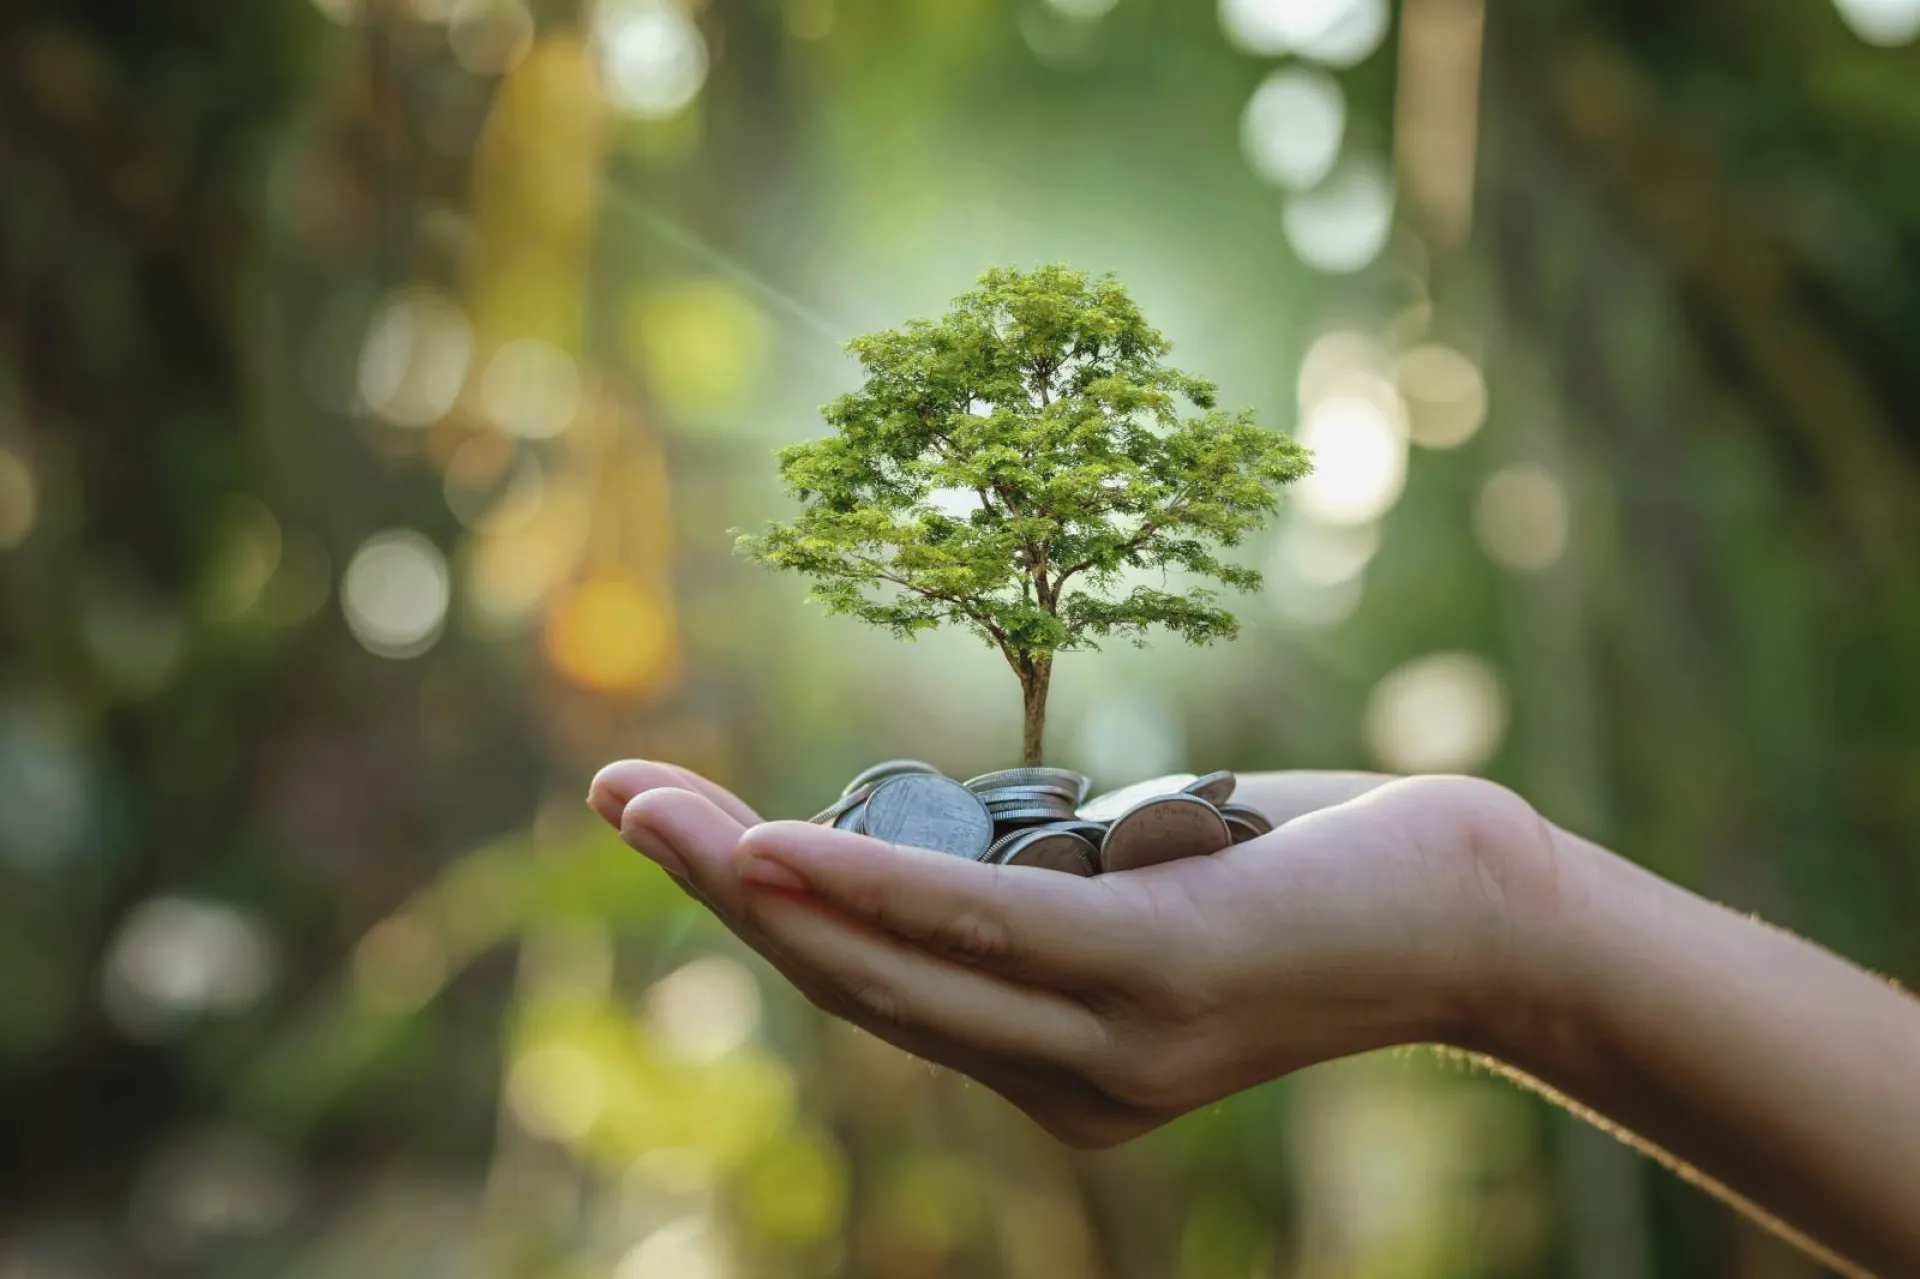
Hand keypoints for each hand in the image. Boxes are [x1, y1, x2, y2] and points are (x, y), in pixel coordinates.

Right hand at [587, 762, 1553, 1147]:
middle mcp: (1069, 1084)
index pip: (882, 990)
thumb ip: (1055, 886)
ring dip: (756, 880)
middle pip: (856, 984)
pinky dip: (866, 887)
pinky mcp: (1155, 984)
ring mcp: (1109, 1045)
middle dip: (719, 890)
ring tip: (654, 811)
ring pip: (893, 965)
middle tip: (619, 799)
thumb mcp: (1159, 884)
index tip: (680, 829)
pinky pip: (981, 932)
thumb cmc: (1322, 878)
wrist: (1492, 915)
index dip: (764, 917)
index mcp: (1060, 1068)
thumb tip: (963, 823)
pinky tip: (775, 846)